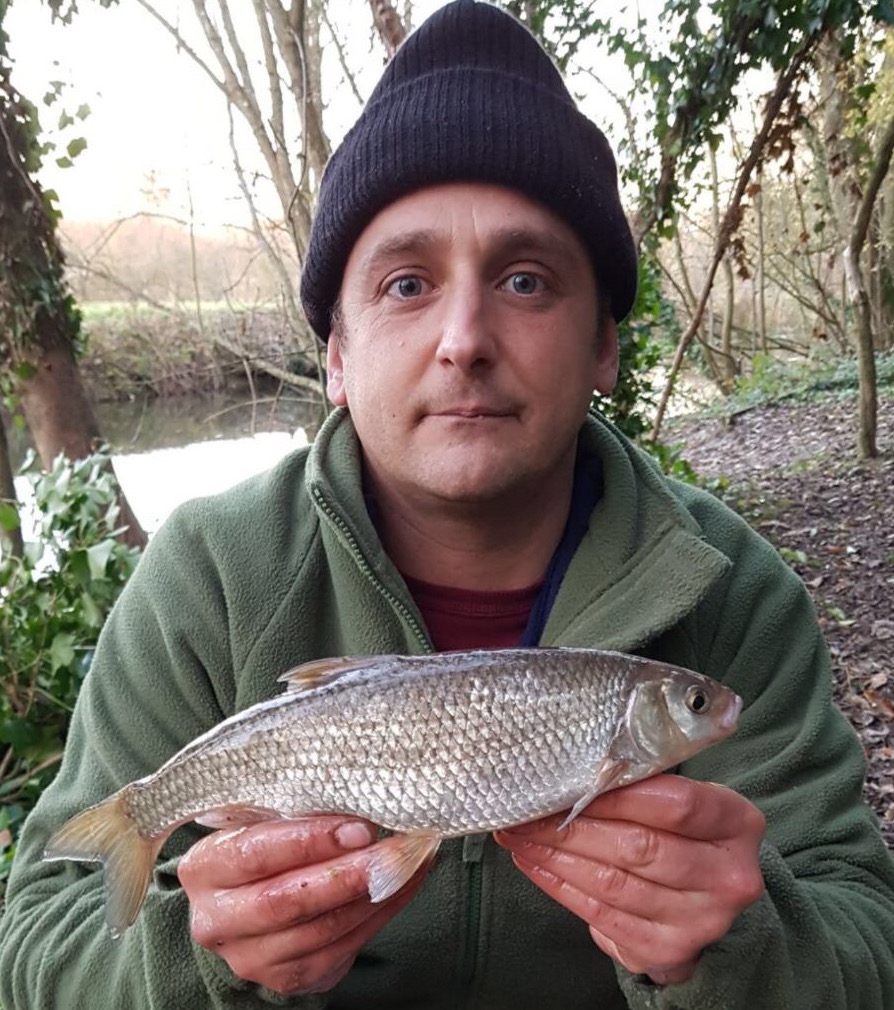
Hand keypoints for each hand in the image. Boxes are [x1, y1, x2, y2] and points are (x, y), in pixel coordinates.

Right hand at [178, 816, 426, 995]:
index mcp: (205, 868)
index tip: (359, 828)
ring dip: (375, 894)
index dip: (309, 841)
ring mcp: (251, 956)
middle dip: (349, 874)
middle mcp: (218, 919)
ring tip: (411, 861)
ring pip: (322, 929)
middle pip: (288, 900)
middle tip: (395, 851)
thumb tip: (359, 795)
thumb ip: (293, 812)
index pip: (257, 854)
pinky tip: (405, 885)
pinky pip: (343, 946)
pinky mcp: (288, 978)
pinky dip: (381, 913)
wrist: (246, 909)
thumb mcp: (259, 823)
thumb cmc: (262, 847)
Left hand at [494, 774, 765, 985]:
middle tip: (528, 812)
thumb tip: (575, 773)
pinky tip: (535, 864)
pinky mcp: (667, 950)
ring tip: (520, 836)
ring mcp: (700, 920)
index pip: (676, 804)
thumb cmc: (685, 833)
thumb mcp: (685, 799)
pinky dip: (561, 886)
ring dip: (557, 857)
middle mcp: (727, 877)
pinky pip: (602, 914)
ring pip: (614, 883)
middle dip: (572, 828)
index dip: (617, 794)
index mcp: (737, 824)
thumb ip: (646, 784)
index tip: (570, 784)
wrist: (706, 899)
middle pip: (639, 847)